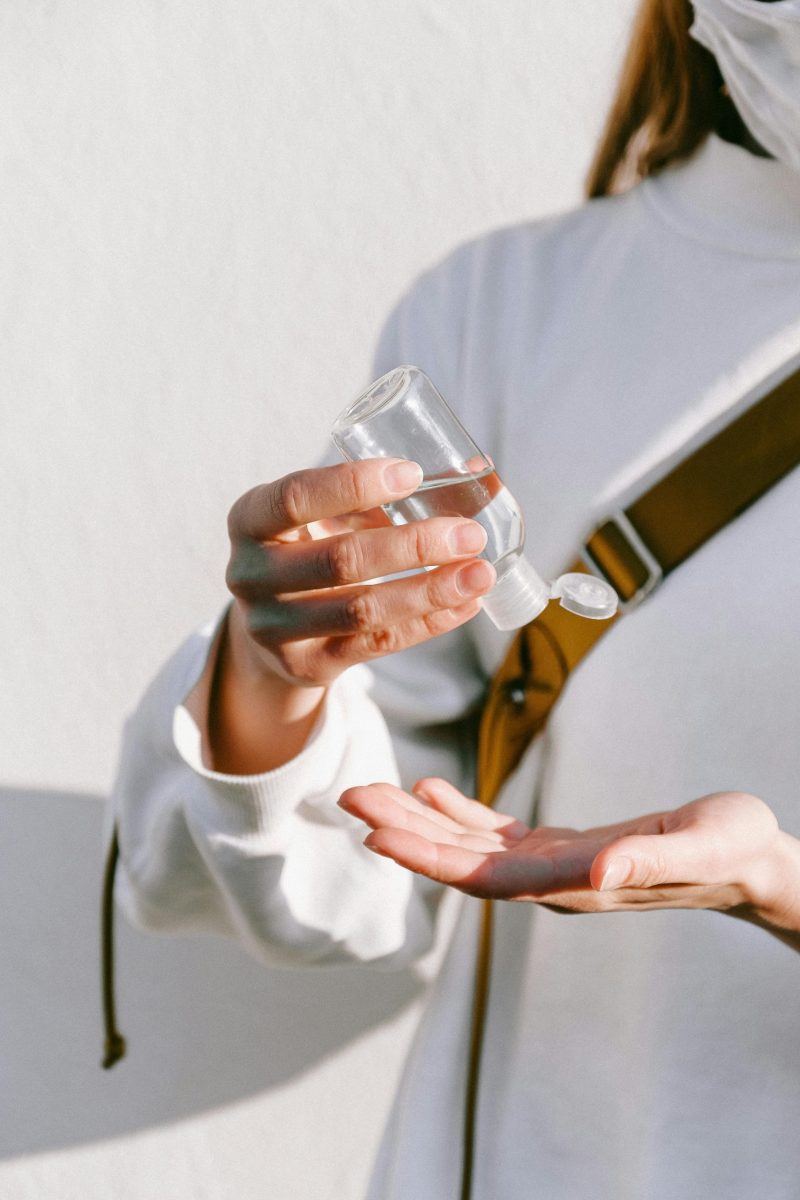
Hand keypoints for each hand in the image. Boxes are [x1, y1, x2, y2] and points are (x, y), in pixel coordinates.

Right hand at [225, 459, 495, 688]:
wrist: (270, 626)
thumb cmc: (307, 548)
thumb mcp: (319, 515)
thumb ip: (375, 495)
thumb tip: (471, 470)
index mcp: (250, 520)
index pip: (295, 497)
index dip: (353, 484)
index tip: (413, 473)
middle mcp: (251, 575)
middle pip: (340, 560)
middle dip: (413, 546)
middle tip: (469, 534)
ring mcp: (274, 628)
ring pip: (362, 610)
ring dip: (429, 591)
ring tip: (480, 573)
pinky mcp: (307, 665)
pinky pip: (376, 645)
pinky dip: (427, 623)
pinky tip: (466, 604)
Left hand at [339, 778, 791, 922]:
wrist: (746, 859)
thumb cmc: (730, 849)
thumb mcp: (701, 847)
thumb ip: (652, 861)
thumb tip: (600, 871)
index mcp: (576, 881)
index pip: (485, 876)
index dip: (429, 856)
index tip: (378, 836)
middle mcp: (553, 880)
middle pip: (461, 860)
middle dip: (404, 831)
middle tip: (351, 797)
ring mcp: (554, 865)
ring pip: (470, 845)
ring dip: (419, 820)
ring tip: (372, 791)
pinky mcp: (562, 847)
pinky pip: (496, 833)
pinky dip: (459, 812)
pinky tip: (432, 789)